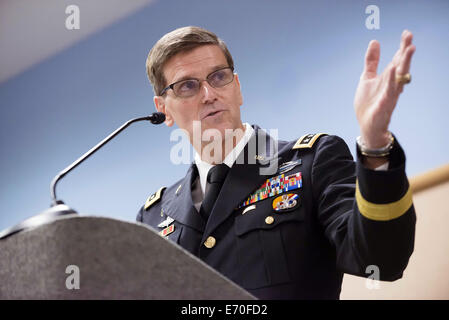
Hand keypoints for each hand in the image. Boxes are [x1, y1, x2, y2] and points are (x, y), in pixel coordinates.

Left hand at [354, 30, 415, 148]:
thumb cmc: (368, 102)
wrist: (366, 125)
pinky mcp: (384, 104)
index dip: (402, 47)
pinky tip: (392, 70)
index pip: (397, 59)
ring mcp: (390, 94)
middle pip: (401, 66)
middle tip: (410, 37)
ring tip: (408, 49)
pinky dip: (391, 81)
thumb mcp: (367, 78)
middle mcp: (392, 84)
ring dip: (404, 63)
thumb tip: (375, 41)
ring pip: (400, 77)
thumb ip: (371, 61)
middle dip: (406, 52)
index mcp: (388, 77)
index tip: (406, 33)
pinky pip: (390, 91)